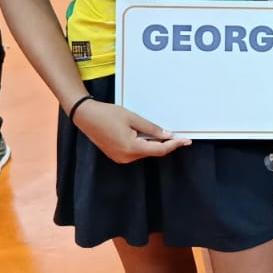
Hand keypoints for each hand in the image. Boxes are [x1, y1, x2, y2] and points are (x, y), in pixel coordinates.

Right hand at [72, 100, 191, 163]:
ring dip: (153, 143)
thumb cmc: (108, 114)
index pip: (159, 149)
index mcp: (131, 148)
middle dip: (164, 143)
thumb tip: (167, 135)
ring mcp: (120, 158)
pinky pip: (135, 152)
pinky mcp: (116, 155)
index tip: (186, 141)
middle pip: (152, 152)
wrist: (86, 117)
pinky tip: (145, 135)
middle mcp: (126, 157)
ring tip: (157, 131)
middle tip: (177, 134)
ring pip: (144, 152)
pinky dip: (143, 144)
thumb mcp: (133, 118)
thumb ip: (151, 128)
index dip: (174, 145)